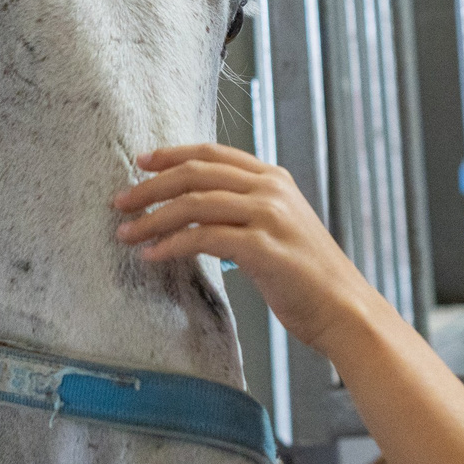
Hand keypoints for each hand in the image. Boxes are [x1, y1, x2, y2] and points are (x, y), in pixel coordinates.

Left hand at [111, 143, 388, 356]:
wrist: (343, 309)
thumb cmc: (306, 276)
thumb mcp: (277, 229)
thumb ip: (244, 211)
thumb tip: (195, 211)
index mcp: (274, 179)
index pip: (212, 153)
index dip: (172, 155)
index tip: (140, 163)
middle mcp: (271, 189)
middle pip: (196, 173)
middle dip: (150, 186)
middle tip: (120, 202)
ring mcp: (269, 216)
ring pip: (195, 203)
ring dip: (153, 218)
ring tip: (127, 234)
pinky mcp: (263, 247)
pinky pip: (204, 237)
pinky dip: (173, 244)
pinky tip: (153, 255)